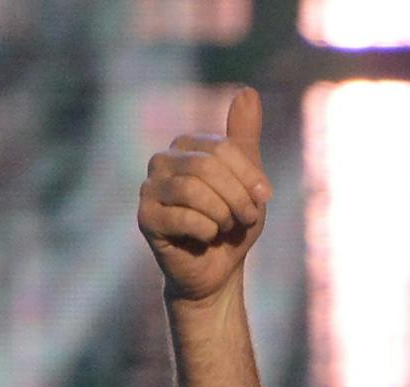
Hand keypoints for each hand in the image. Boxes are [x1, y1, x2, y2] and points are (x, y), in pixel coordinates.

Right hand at [137, 86, 269, 302]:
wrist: (218, 272)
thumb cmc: (233, 225)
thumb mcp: (249, 180)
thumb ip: (245, 138)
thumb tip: (248, 91)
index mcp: (187, 146)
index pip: (222, 148)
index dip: (249, 176)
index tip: (264, 199)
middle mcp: (163, 161)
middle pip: (207, 167)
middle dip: (237, 197)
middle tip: (248, 218)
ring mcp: (150, 188)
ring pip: (193, 191)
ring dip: (223, 215)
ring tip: (226, 228)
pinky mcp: (145, 217)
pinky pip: (182, 217)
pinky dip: (206, 230)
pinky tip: (206, 238)